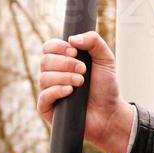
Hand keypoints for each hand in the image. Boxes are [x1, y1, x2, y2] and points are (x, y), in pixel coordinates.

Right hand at [36, 31, 132, 152]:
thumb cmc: (105, 87)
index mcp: (63, 61)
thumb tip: (72, 39)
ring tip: (81, 83)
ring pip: (44, 78)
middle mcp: (53, 75)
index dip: (59, 47)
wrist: (110, 113)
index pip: (49, 47)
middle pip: (45, 61)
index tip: (75, 52)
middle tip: (83, 70)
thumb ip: (94, 41)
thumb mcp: (105, 59)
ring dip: (64, 77)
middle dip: (65, 63)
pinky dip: (56, 91)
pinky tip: (69, 92)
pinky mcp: (48, 109)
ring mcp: (49, 92)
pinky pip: (43, 97)